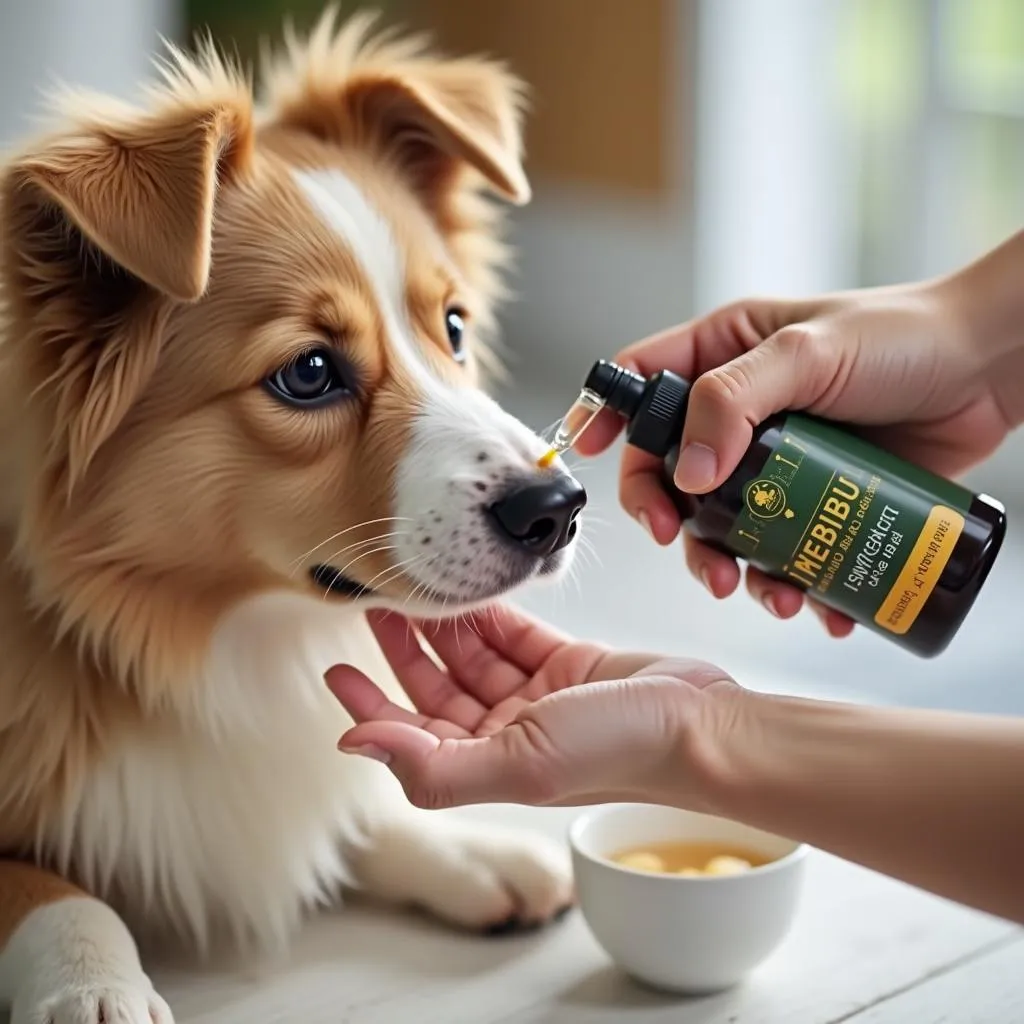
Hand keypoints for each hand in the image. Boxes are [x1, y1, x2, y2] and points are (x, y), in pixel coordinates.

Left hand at [326, 605, 734, 809]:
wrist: (697, 724)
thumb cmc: (616, 752)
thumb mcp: (516, 763)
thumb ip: (432, 763)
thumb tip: (356, 745)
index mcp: (489, 767)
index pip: (412, 735)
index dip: (372, 704)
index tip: (338, 669)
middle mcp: (507, 736)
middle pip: (437, 691)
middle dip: (404, 651)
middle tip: (376, 600)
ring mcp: (536, 698)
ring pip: (472, 658)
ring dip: (444, 624)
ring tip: (415, 583)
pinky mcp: (563, 664)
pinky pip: (513, 634)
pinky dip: (490, 614)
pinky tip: (468, 588)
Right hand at [577, 280, 1014, 635]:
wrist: (990, 369)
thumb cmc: (904, 337)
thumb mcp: (806, 353)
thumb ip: (732, 402)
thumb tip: (688, 473)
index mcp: (723, 355)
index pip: (643, 382)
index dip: (609, 416)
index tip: (587, 451)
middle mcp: (740, 411)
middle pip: (673, 472)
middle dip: (671, 518)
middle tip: (682, 546)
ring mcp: (777, 459)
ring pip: (724, 524)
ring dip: (730, 565)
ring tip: (765, 591)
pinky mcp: (817, 498)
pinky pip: (784, 549)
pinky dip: (791, 583)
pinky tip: (812, 602)